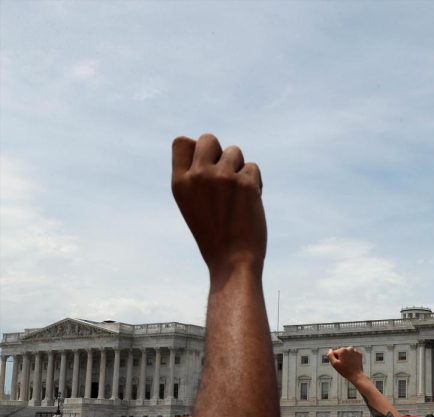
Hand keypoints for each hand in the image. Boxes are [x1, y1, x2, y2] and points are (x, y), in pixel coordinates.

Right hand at [170, 134, 264, 278]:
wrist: (233, 260)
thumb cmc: (214, 235)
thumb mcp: (192, 204)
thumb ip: (195, 176)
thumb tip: (205, 145)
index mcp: (179, 183)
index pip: (181, 142)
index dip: (196, 149)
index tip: (206, 166)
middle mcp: (198, 176)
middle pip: (209, 139)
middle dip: (220, 153)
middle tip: (225, 176)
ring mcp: (222, 177)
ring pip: (235, 152)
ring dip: (239, 168)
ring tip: (238, 194)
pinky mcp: (246, 183)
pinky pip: (252, 168)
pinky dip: (254, 182)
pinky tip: (250, 201)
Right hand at [327, 347, 364, 383]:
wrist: (356, 375)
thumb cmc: (345, 370)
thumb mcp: (334, 364)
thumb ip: (330, 356)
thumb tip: (329, 350)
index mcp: (342, 350)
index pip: (335, 353)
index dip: (335, 359)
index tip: (339, 363)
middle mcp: (349, 348)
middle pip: (341, 352)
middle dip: (341, 357)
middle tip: (343, 365)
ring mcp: (355, 351)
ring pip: (347, 353)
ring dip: (346, 357)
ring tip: (348, 364)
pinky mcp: (359, 354)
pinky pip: (353, 355)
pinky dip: (352, 358)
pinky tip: (352, 363)